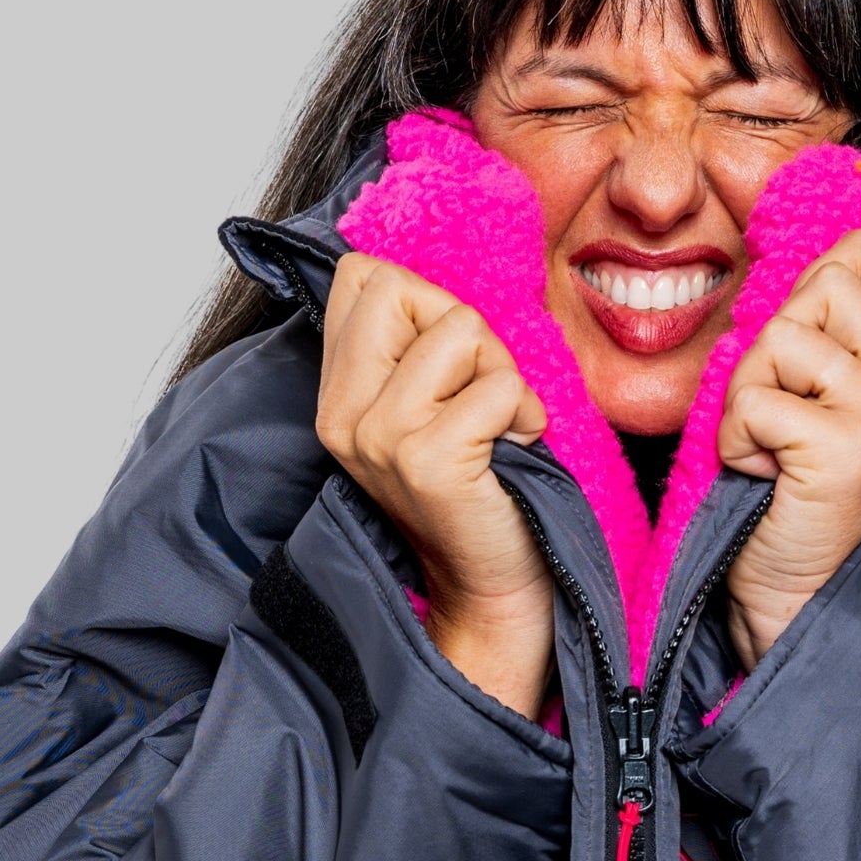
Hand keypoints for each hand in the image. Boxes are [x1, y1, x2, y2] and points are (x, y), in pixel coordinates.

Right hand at [316, 254, 554, 718]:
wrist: (494, 587)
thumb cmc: (478, 488)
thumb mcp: (425, 408)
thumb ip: (411, 346)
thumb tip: (423, 273)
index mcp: (335, 396)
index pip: (361, 276)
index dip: (423, 302)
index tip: (447, 368)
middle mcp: (344, 415)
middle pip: (402, 288)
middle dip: (464, 330)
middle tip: (478, 397)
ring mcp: (380, 437)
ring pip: (461, 329)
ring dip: (502, 375)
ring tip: (497, 429)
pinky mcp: (429, 460)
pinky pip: (499, 385)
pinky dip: (525, 413)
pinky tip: (513, 453)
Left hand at [719, 230, 860, 667]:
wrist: (796, 602)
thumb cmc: (790, 502)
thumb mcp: (817, 400)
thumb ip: (828, 328)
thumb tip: (829, 242)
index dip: (803, 301)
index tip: (796, 374)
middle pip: (822, 285)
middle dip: (771, 349)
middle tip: (777, 421)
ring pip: (782, 338)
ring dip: (747, 399)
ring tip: (770, 453)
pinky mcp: (847, 448)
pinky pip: (757, 398)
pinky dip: (737, 438)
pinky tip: (763, 477)